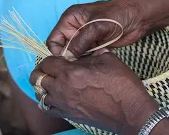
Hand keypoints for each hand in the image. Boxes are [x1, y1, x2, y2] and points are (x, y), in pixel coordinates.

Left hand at [29, 52, 158, 133]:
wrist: (130, 111)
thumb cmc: (121, 84)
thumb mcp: (107, 59)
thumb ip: (89, 54)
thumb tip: (81, 53)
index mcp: (71, 73)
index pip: (47, 62)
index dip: (50, 58)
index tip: (57, 58)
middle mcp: (62, 89)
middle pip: (37, 78)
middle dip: (41, 70)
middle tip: (50, 68)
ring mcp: (64, 104)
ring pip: (40, 94)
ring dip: (43, 85)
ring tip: (52, 81)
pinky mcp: (69, 115)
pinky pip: (48, 107)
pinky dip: (47, 100)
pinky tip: (55, 95)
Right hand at [47, 0, 148, 57]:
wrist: (139, 17)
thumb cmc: (117, 14)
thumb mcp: (96, 26)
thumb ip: (80, 42)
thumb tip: (67, 58)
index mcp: (70, 19)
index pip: (54, 39)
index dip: (57, 52)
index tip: (65, 63)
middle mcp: (75, 29)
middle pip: (63, 48)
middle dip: (69, 58)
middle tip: (77, 67)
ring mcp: (85, 38)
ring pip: (75, 54)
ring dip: (80, 60)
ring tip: (89, 64)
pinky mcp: (95, 46)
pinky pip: (86, 57)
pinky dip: (89, 61)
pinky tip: (96, 62)